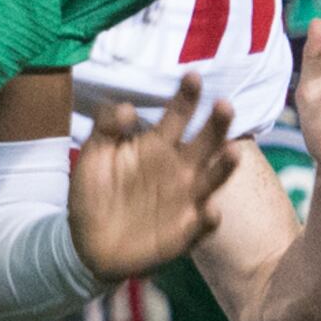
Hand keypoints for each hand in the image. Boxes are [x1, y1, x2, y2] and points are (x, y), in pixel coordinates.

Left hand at [69, 77, 240, 279]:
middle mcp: (180, 168)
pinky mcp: (185, 231)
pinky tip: (209, 211)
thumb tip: (124, 107)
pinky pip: (202, 224)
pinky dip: (208, 219)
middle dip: (217, 124)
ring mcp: (186, 199)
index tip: (193, 76)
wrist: (87, 244)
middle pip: (205, 142)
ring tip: (233, 151)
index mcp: (158, 145)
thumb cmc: (94, 194)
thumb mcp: (93, 157)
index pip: (178, 115)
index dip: (186, 97)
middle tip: (224, 105)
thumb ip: (106, 129)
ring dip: (225, 166)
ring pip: (213, 179)